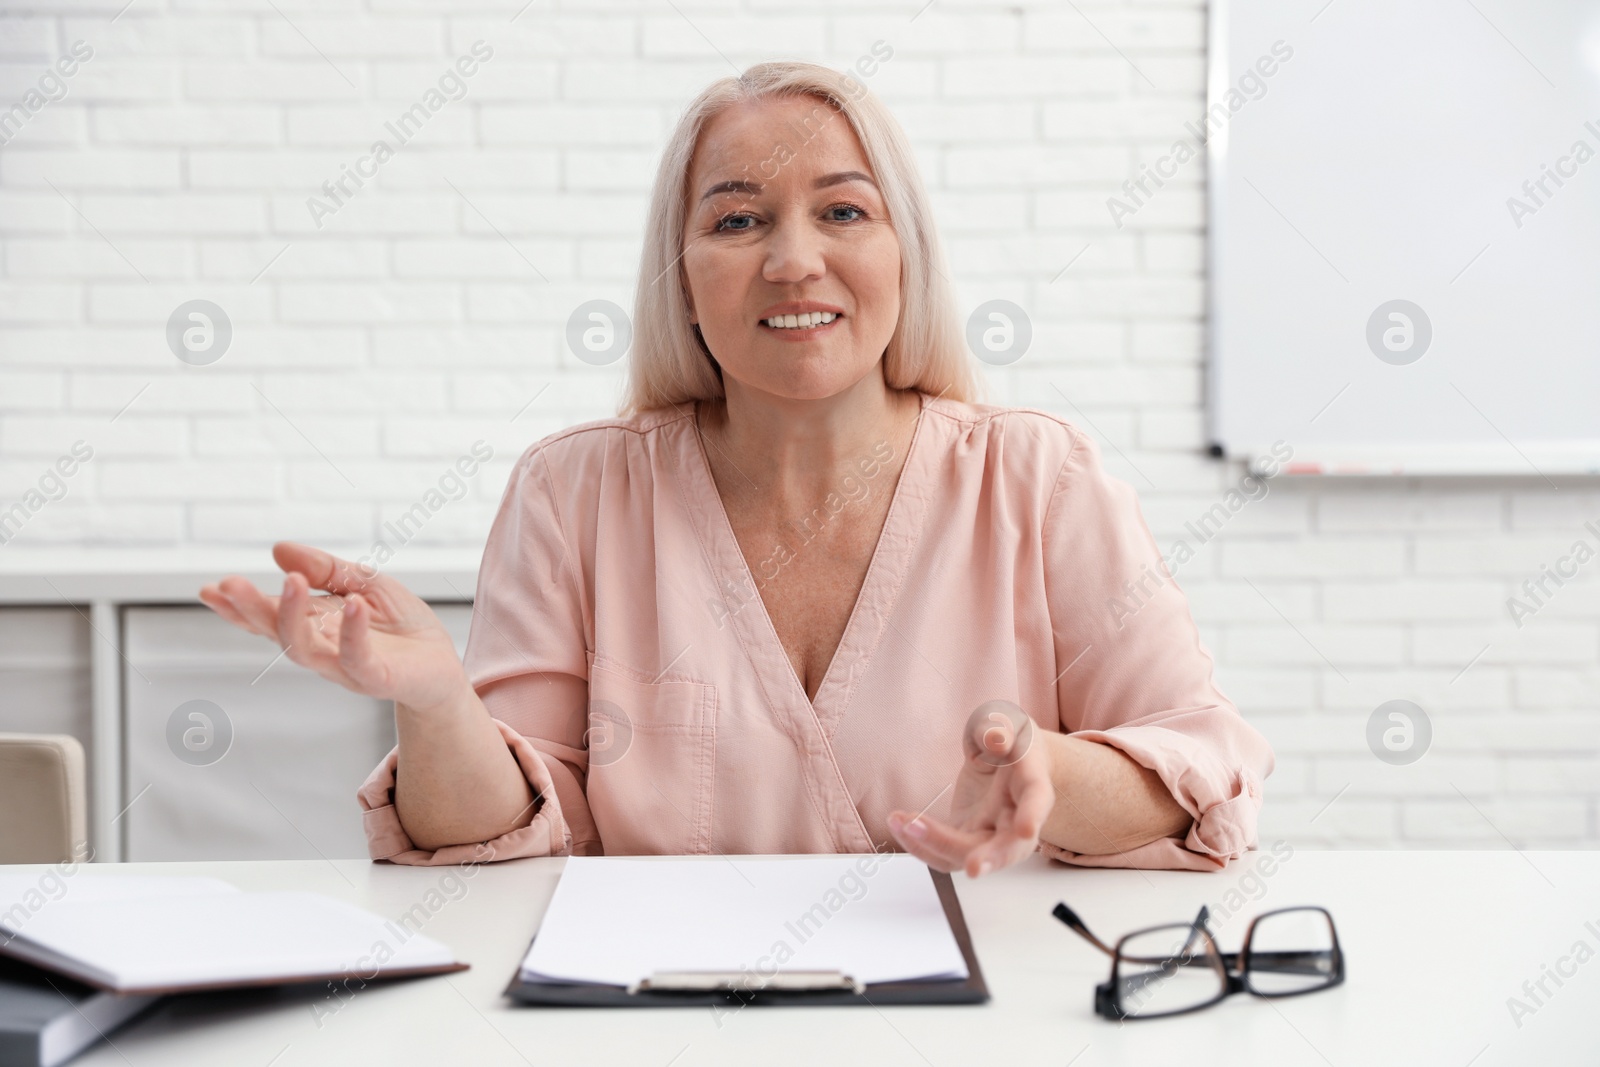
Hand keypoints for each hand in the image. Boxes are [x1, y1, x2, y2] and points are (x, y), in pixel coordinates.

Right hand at [198, 541, 468, 711]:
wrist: (441, 665)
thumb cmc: (401, 626)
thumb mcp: (365, 583)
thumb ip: (327, 570)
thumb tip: (279, 549)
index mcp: (314, 626)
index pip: (269, 617)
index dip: (238, 606)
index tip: (208, 589)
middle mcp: (322, 649)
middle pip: (277, 633)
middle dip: (251, 610)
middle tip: (228, 584)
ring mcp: (345, 667)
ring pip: (305, 650)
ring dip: (293, 616)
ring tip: (290, 581)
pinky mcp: (376, 678)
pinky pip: (358, 658)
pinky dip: (352, 632)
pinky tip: (350, 603)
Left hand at [886, 701, 1054, 877]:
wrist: (1010, 756)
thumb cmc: (1013, 739)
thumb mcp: (1008, 722)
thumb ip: (1000, 728)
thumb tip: (994, 738)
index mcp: (1031, 784)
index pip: (1037, 801)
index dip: (1033, 815)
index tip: (1027, 828)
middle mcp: (1015, 818)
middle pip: (1006, 847)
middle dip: (990, 859)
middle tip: (972, 867)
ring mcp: (989, 832)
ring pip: (967, 855)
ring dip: (934, 846)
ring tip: (901, 821)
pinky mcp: (965, 835)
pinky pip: (942, 851)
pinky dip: (918, 842)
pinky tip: (898, 822)